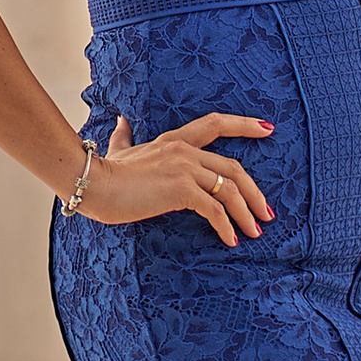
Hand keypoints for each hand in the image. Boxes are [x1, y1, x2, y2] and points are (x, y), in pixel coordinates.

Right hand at [78, 110, 275, 246]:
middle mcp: (184, 151)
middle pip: (234, 168)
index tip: (268, 128)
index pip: (216, 124)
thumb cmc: (103, 172)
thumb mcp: (119, 150)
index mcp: (174, 140)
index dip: (244, 125)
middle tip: (266, 213)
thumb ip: (124, 136)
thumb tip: (121, 121)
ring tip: (254, 231)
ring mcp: (184, 168)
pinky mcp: (180, 189)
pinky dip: (226, 226)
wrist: (91, 183)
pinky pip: (214, 209)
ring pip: (230, 190)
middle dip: (255, 193)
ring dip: (247, 213)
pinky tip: (230, 239)